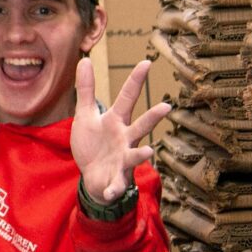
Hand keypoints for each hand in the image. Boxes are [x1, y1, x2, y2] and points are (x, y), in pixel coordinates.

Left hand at [71, 58, 169, 205]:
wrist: (93, 177)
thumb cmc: (93, 143)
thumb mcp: (85, 115)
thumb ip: (85, 89)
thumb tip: (85, 59)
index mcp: (116, 120)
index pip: (127, 97)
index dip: (136, 80)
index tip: (146, 62)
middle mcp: (125, 138)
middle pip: (141, 125)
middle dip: (153, 117)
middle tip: (166, 107)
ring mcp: (123, 159)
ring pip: (136, 155)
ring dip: (142, 154)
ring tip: (149, 151)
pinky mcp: (116, 178)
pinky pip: (117, 184)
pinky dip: (114, 188)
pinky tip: (111, 191)